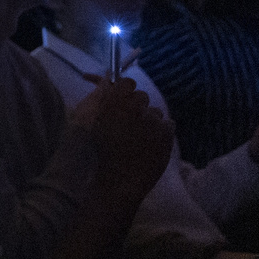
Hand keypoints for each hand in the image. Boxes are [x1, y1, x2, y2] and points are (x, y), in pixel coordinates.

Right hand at [81, 77, 173, 200]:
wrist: (118, 180)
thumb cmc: (99, 151)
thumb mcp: (90, 120)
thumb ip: (99, 96)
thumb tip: (107, 78)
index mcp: (113, 100)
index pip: (126, 82)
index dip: (124, 90)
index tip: (121, 101)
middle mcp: (135, 106)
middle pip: (142, 96)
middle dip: (136, 106)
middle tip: (128, 122)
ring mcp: (153, 120)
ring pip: (155, 112)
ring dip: (148, 120)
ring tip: (139, 137)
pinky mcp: (167, 133)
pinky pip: (168, 123)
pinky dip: (161, 131)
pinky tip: (151, 142)